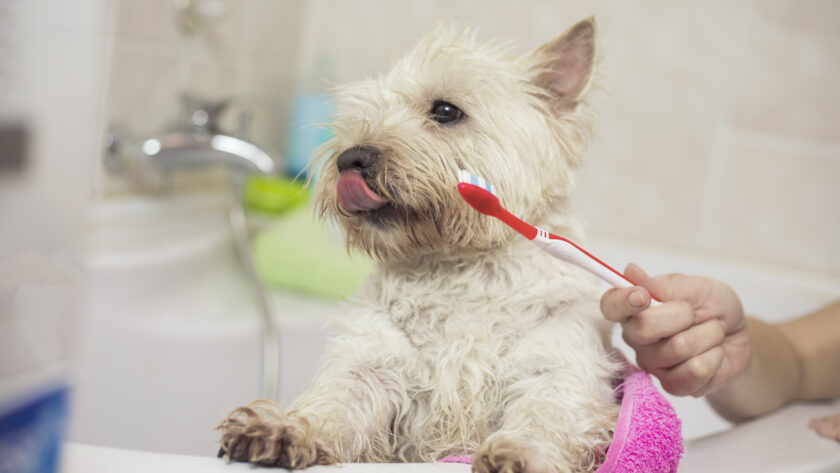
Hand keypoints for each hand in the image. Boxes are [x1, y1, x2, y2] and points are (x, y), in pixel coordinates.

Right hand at [601, 264, 751, 396]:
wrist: (738, 336)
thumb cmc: (713, 306)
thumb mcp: (695, 287)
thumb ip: (663, 286)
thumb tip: (629, 271)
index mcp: (634, 308)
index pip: (610, 306)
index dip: (621, 302)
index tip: (643, 296)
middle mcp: (636, 337)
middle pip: (642, 330)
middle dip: (681, 316)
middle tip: (694, 313)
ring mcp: (653, 364)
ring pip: (677, 349)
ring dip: (707, 335)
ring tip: (711, 332)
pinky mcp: (673, 385)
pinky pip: (694, 372)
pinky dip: (714, 358)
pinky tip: (713, 354)